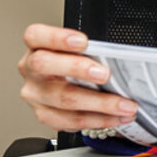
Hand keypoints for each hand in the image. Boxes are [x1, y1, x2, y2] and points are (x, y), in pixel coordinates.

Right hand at [18, 23, 137, 131]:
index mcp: (37, 46)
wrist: (65, 82)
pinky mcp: (44, 114)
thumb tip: (121, 56)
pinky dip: (97, 120)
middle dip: (78, 69)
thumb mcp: (80, 49)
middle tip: (105, 74)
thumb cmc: (75, 61)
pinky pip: (69, 121)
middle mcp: (31, 69)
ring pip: (63, 99)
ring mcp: (35, 94)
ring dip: (100, 104)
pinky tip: (116, 117)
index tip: (83, 41)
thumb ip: (92, 49)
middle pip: (45, 65)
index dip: (57, 37)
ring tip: (125, 105)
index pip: (36, 36)